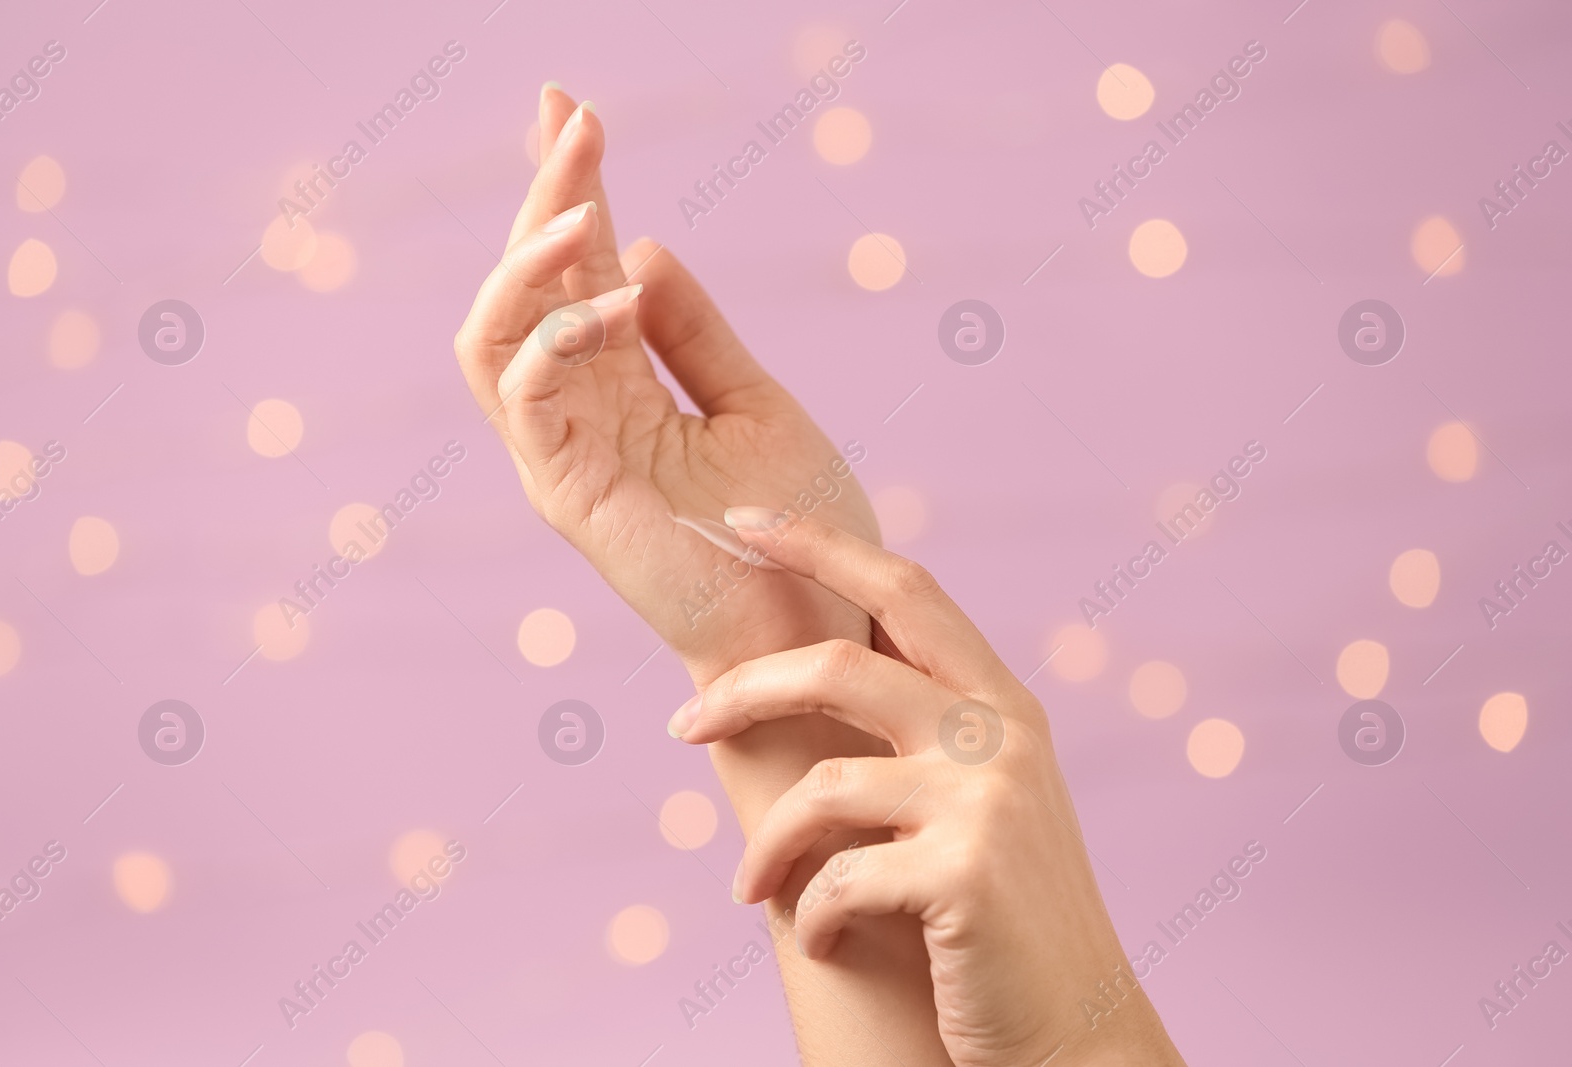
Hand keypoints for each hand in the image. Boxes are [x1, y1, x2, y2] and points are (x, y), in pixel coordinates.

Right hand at [452, 86, 879, 684]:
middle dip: (544, 196)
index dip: (572, 187)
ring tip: (580, 202)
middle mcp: (580, 411)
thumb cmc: (793, 529)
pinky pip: (522, 397)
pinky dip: (556, 337)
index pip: (580, 269)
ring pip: (496, 333)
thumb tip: (645, 246)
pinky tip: (615, 299)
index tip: (570, 105)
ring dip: (528, 259)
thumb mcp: (754, 401)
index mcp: (625, 384)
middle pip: (528, 285)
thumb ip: (694, 332)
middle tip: (572, 120)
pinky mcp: (563, 491)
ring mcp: (562, 452)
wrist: (813, 628)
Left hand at [669, 508, 1186, 1066]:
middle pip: (840, 665)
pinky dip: (811, 917)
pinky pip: (837, 880)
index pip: (907, 588)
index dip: (822, 543)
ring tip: (750, 890)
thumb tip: (815, 668)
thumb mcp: (981, 802)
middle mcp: (1000, 735)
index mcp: (1002, 705)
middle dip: (745, 689)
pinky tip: (823, 940)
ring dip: (768, 848)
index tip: (743, 522)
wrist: (1077, 1033)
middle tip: (682, 727)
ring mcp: (986, 800)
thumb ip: (926, 731)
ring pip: (823, 786)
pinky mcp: (964, 873)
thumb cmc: (1003, 921)